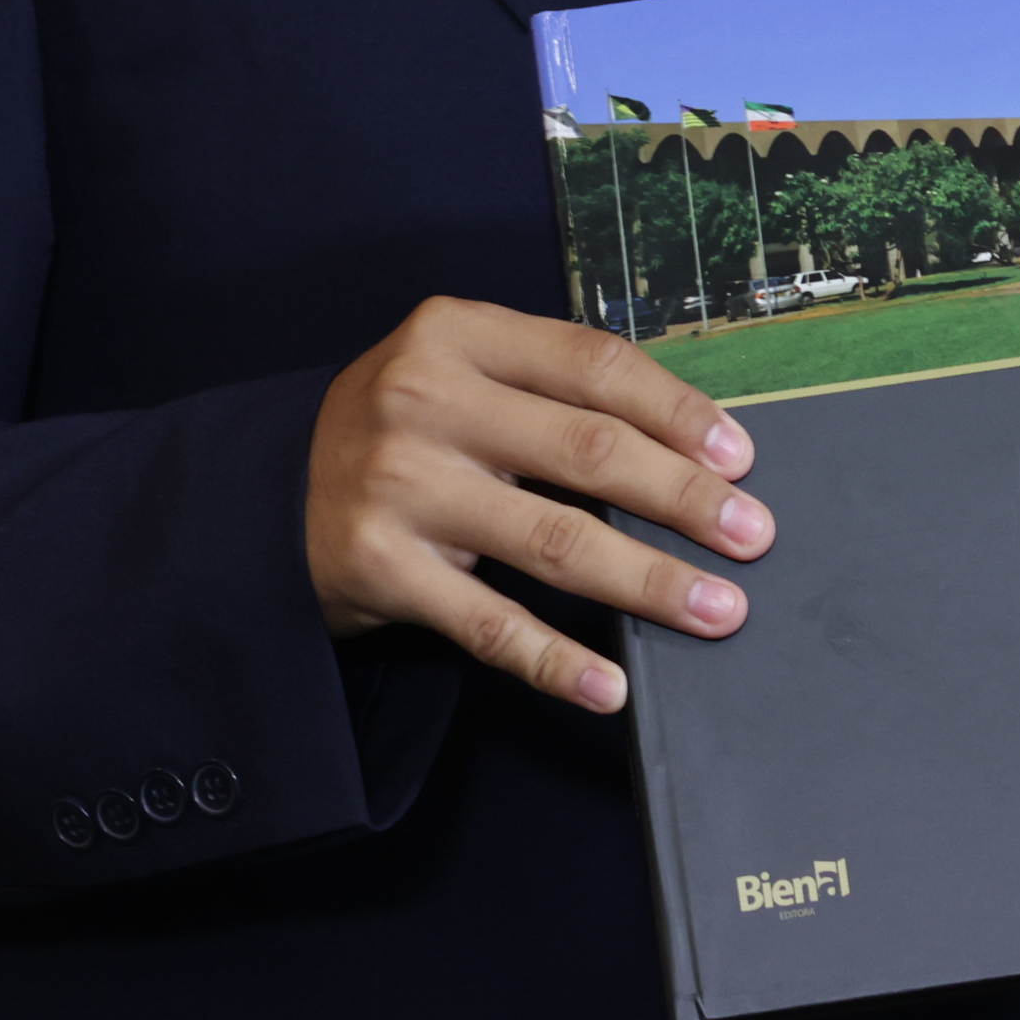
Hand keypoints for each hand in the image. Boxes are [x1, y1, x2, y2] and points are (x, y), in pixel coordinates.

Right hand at [303, 298, 770, 713]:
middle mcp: (426, 401)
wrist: (268, 496)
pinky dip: (557, 660)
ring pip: (554, 541)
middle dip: (684, 498)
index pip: (594, 365)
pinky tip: (611, 685)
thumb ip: (552, 390)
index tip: (739, 457)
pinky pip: (490, 625)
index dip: (677, 412)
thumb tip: (691, 446)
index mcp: (459, 334)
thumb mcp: (460, 373)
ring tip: (717, 609)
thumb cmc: (401, 431)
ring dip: (649, 582)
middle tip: (752, 536)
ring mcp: (402, 487)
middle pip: (587, 450)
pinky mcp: (383, 569)